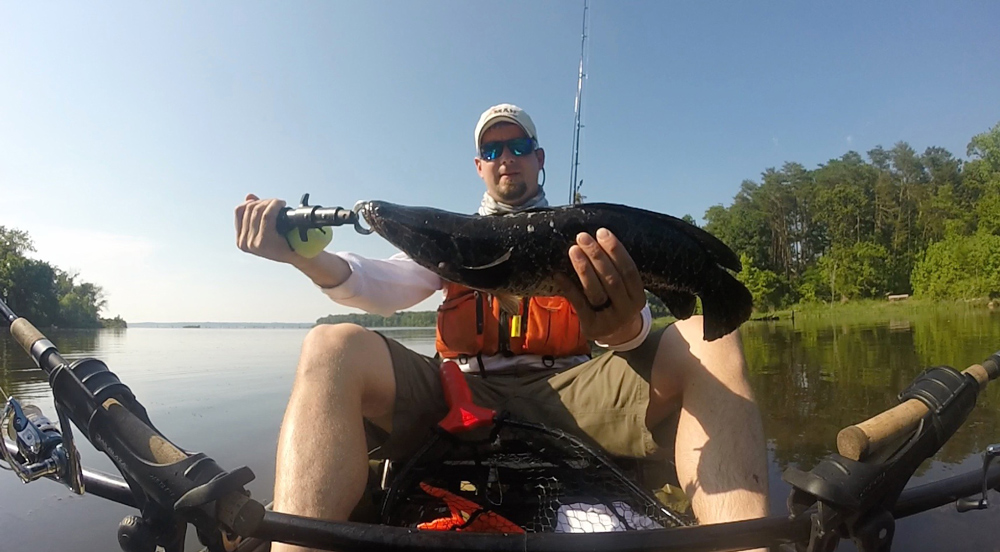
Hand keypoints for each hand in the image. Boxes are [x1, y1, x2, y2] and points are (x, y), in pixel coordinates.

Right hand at [234, 194, 296, 263]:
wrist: (303, 255)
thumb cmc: (287, 242)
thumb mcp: (267, 228)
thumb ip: (256, 213)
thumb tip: (249, 196)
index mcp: (241, 240)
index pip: (239, 211)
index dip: (252, 201)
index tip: (264, 201)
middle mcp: (244, 242)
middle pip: (250, 209)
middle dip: (265, 201)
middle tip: (277, 203)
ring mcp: (252, 243)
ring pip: (259, 211)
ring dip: (271, 203)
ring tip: (280, 204)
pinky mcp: (263, 242)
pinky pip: (267, 216)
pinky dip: (275, 206)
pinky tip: (282, 205)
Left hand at [556, 228, 645, 344]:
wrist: (616, 336)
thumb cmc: (617, 302)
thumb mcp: (625, 291)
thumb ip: (616, 271)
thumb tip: (597, 238)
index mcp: (638, 297)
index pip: (629, 270)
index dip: (616, 250)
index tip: (602, 232)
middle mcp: (627, 310)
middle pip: (611, 279)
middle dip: (597, 255)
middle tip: (582, 237)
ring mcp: (610, 320)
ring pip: (595, 291)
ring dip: (583, 268)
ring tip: (573, 250)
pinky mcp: (592, 327)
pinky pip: (579, 304)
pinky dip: (568, 287)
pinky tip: (559, 274)